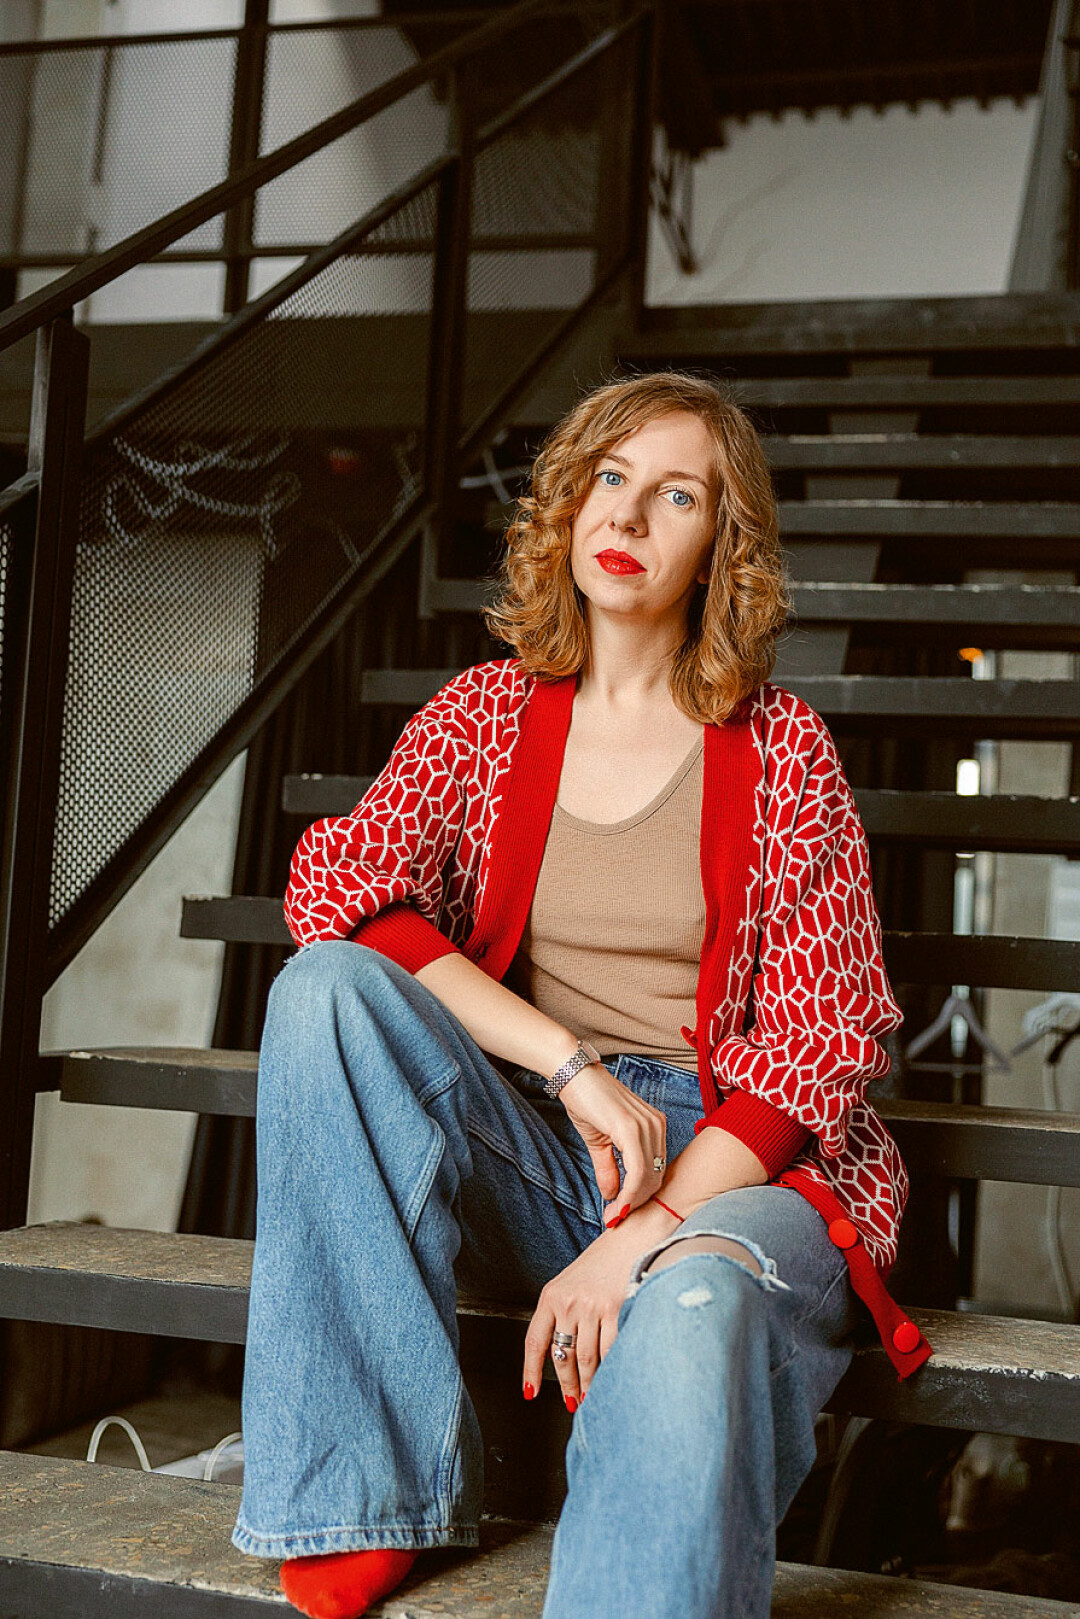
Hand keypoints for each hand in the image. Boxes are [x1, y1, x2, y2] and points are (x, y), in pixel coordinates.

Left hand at [523, 1199, 678, 1404]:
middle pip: (563, 1356)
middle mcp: (568, 1301)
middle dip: (569, 1385)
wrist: (634, 1233)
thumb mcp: (575, 1281)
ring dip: (590, 1384)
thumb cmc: (607, 1258)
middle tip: (574, 1402)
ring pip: (586, 1359)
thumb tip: (567, 1355)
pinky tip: (613, 1378)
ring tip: (593, 1398)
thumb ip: (567, 1313)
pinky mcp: (616, 1308)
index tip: (531, 1391)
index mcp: (552, 1294)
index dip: (531, 1370)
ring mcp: (591, 1306)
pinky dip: (611, 1370)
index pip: (536, 1340)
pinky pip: (611, 1350)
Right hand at [558, 1062, 667, 1221]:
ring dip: (631, 1202)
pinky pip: (637, 1171)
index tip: (620, 1213)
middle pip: (656, 1177)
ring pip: (648, 1178)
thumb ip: (609, 1168)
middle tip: (614, 1217)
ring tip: (612, 1214)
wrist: (573, 1075)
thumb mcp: (600, 1142)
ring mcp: (647, 1125)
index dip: (640, 1196)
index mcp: (654, 1125)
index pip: (657, 1170)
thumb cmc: (587, 1102)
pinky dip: (628, 1193)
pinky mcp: (631, 1128)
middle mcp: (656, 1124)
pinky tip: (615, 1204)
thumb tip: (612, 1196)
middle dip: (636, 1203)